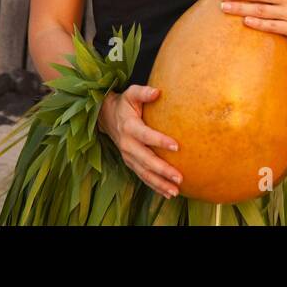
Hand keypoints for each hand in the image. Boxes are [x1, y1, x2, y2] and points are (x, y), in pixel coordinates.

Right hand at [97, 84, 182, 198]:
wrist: (107, 117)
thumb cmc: (125, 104)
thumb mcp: (131, 93)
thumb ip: (144, 92)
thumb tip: (158, 92)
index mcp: (129, 127)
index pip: (146, 135)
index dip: (160, 141)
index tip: (177, 146)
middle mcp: (127, 144)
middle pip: (146, 160)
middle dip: (162, 170)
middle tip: (179, 177)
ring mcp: (127, 156)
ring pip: (144, 173)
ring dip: (159, 183)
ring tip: (175, 191)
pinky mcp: (130, 163)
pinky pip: (142, 176)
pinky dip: (154, 186)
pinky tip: (167, 194)